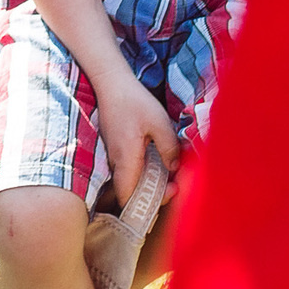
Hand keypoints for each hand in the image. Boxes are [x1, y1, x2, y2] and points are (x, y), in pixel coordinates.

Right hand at [94, 75, 180, 204]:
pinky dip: (143, 173)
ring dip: (149, 184)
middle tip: (176, 186)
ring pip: (129, 181)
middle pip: (130, 192)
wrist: (111, 83)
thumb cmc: (134, 101)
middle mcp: (116, 161)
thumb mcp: (159, 122)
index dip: (146, 204)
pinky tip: (158, 162)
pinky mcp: (115, 148)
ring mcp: (113, 155)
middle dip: (154, 196)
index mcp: (126, 158)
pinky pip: (128, 169)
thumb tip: (175, 169)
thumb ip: (169, 148)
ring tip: (171, 176)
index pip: (127, 196)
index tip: (171, 191)